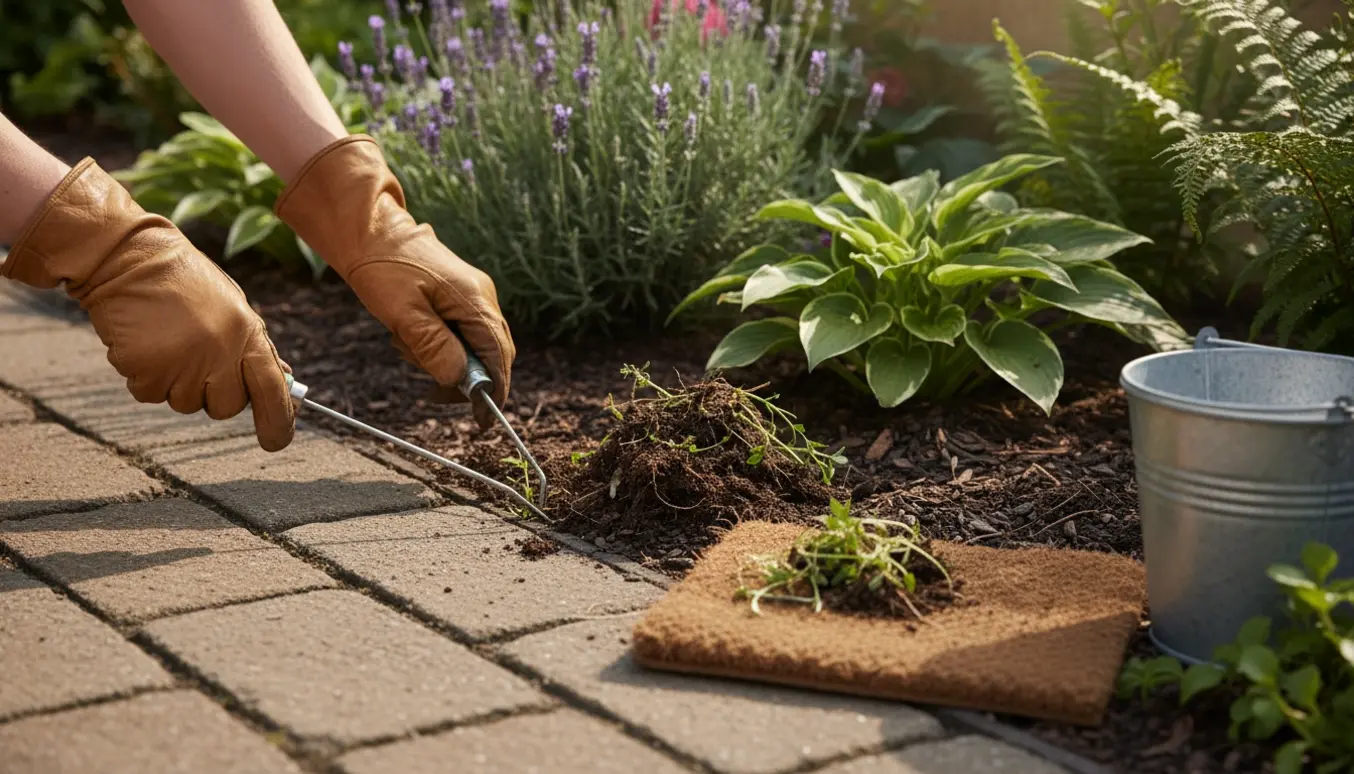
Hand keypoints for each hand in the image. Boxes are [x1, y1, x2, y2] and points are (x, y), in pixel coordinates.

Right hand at [2, 159, 295, 450]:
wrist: (127, 258)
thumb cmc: (184, 282)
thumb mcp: (232, 306)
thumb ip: (253, 346)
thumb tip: (282, 383)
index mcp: (247, 332)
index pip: (273, 389)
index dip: (279, 420)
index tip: (276, 440)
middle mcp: (219, 351)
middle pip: (227, 406)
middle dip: (214, 393)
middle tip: (195, 357)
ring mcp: (182, 363)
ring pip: (187, 403)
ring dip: (176, 382)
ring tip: (168, 340)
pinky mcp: (146, 370)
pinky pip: (150, 395)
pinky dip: (145, 377)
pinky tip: (145, 342)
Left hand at [276, 135, 514, 427]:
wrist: (368, 229)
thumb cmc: (383, 267)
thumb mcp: (402, 313)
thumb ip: (434, 347)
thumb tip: (460, 380)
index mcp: (474, 301)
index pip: (499, 357)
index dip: (493, 392)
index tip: (481, 421)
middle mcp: (481, 298)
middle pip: (491, 354)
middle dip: (464, 379)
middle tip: (430, 393)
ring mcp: (470, 295)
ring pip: (472, 346)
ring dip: (443, 359)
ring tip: (405, 345)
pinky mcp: (456, 296)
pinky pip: (458, 332)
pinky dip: (437, 345)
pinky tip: (407, 336)